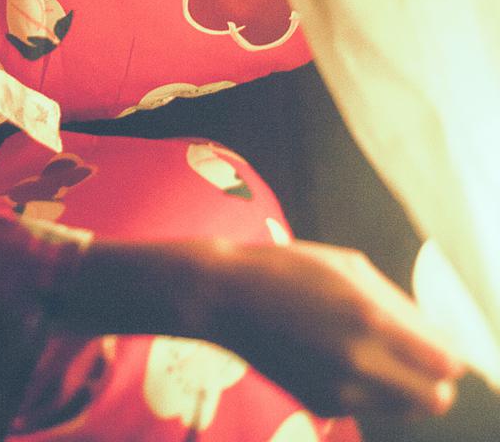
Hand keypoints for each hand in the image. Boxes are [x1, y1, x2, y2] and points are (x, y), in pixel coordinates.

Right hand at [199, 238, 464, 418]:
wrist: (227, 300)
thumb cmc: (288, 269)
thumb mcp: (348, 266)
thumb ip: (397, 302)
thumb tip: (433, 333)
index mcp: (369, 320)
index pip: (445, 363)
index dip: (448, 352)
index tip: (436, 339)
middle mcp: (359, 363)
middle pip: (435, 399)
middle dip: (435, 377)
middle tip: (418, 352)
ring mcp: (340, 391)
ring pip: (406, 410)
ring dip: (406, 386)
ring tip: (380, 352)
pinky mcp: (322, 404)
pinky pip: (371, 407)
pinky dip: (373, 389)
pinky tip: (347, 356)